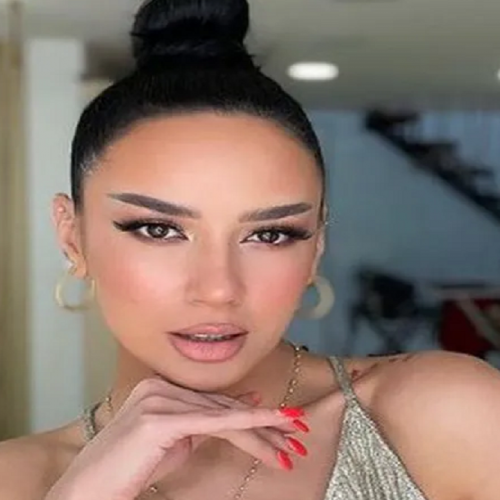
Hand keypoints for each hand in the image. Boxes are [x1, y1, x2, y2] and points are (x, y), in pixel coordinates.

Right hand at [45, 378, 307, 499]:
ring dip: (261, 433)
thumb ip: (205, 422)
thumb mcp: (176, 440)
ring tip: (290, 446)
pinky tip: (270, 431)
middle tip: (296, 431)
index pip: (215, 401)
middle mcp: (160, 387)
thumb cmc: (132, 467)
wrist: (90, 489)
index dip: (251, 412)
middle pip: (223, 408)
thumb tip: (240, 409)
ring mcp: (159, 400)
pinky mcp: (160, 419)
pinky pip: (213, 423)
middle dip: (264, 423)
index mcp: (161, 386)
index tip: (282, 416)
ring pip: (223, 417)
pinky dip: (246, 427)